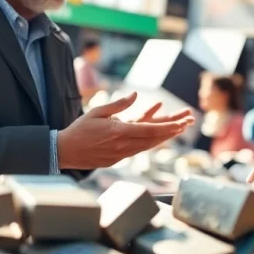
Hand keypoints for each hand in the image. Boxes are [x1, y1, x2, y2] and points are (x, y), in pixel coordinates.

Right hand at [58, 92, 193, 169]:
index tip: (181, 123)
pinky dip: (150, 140)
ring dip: (164, 136)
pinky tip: (157, 133)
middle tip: (188, 122)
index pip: (149, 130)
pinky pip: (138, 148)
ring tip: (179, 127)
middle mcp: (123, 145)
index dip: (168, 127)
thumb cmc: (79, 130)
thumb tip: (135, 95)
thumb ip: (118, 105)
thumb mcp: (97, 112)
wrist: (65, 152)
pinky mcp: (118, 158)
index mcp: (119, 132)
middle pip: (154, 138)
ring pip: (148, 145)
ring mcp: (122, 154)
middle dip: (172, 130)